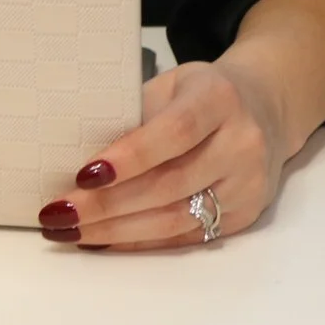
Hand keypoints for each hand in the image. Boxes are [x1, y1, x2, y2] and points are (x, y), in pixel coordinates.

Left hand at [36, 58, 291, 250]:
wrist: (264, 109)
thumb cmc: (202, 93)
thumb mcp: (171, 84)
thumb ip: (133, 112)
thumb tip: (75, 150)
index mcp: (219, 98)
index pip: (175, 132)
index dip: (130, 157)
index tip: (84, 174)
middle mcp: (241, 143)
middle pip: (171, 183)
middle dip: (108, 204)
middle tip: (60, 212)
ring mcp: (247, 184)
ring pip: (176, 219)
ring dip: (117, 230)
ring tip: (72, 230)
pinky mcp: (244, 216)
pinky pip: (185, 236)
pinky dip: (140, 240)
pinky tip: (105, 238)